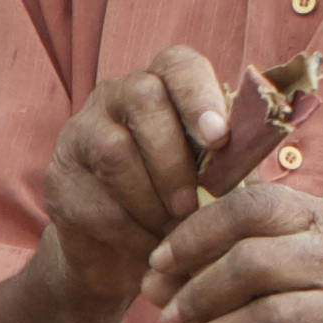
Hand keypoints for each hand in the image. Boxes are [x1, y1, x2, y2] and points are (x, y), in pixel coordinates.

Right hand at [42, 46, 239, 302]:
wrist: (121, 256)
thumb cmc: (181, 204)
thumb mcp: (216, 181)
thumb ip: (234, 160)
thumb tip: (264, 144)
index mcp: (162, 85)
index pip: (178, 65)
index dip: (199, 96)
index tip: (219, 138)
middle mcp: (115, 96)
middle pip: (142, 98)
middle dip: (173, 156)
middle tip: (192, 204)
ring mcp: (80, 133)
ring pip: (113, 150)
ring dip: (151, 198)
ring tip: (173, 231)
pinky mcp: (58, 179)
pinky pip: (94, 199)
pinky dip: (129, 231)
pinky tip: (149, 249)